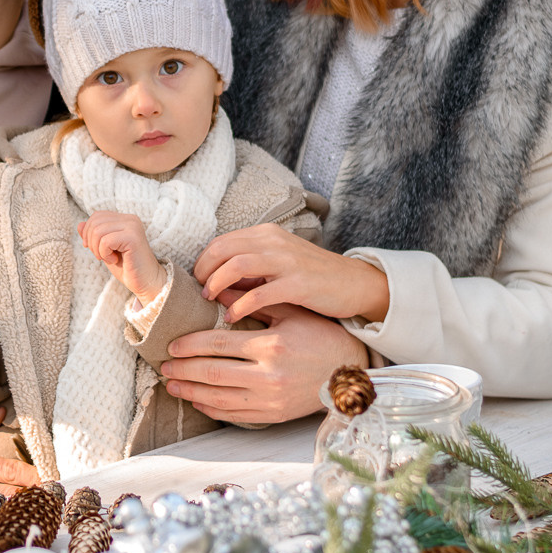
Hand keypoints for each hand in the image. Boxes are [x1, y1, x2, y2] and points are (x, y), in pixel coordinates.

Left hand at [79, 210, 167, 301]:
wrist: (146, 282)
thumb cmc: (126, 267)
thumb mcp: (105, 249)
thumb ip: (93, 236)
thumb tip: (79, 224)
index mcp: (125, 219)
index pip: (97, 216)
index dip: (89, 233)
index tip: (95, 249)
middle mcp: (130, 219)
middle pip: (95, 222)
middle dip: (91, 242)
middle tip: (103, 256)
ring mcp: (132, 226)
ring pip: (98, 231)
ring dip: (98, 249)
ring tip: (109, 258)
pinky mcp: (133, 237)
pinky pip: (105, 241)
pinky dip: (104, 254)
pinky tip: (115, 260)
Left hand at [159, 299, 367, 423]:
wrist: (349, 372)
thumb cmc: (320, 336)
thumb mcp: (290, 312)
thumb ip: (253, 302)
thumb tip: (217, 292)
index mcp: (271, 346)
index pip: (218, 345)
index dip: (190, 345)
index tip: (172, 345)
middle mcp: (269, 376)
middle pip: (212, 374)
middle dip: (183, 370)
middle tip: (164, 366)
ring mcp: (270, 400)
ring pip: (218, 398)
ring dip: (190, 392)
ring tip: (172, 385)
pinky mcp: (273, 416)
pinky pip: (233, 415)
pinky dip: (211, 409)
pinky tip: (197, 400)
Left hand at [192, 224, 389, 324]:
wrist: (355, 284)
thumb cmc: (313, 277)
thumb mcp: (279, 263)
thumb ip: (251, 268)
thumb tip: (216, 283)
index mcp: (267, 235)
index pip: (222, 241)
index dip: (203, 261)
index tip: (196, 281)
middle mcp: (274, 242)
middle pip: (223, 249)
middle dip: (204, 271)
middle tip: (199, 293)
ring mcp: (287, 262)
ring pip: (237, 265)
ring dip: (217, 284)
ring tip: (209, 301)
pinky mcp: (298, 284)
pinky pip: (260, 293)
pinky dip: (241, 305)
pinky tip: (232, 317)